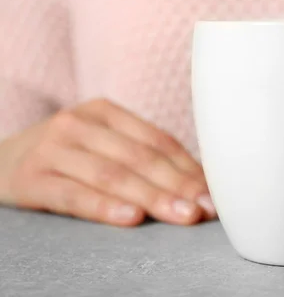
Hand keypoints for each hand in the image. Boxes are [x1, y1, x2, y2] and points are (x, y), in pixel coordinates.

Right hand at [0, 99, 215, 225]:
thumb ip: (142, 157)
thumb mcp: (102, 144)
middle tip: (206, 210)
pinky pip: (74, 196)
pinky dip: (105, 207)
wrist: (1, 160)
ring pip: (113, 175)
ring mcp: (54, 149)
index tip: (214, 195)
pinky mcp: (31, 178)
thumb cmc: (68, 156)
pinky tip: (132, 219)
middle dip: (178, 186)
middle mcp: (80, 124)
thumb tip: (198, 185)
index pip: (157, 141)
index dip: (188, 168)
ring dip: (153, 198)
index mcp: (105, 112)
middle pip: (140, 158)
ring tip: (183, 215)